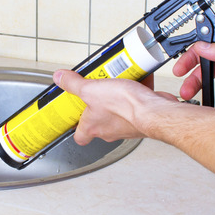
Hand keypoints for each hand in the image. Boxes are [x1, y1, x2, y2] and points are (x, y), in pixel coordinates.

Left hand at [53, 70, 179, 144]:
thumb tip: (59, 78)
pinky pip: (137, 107)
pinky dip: (137, 94)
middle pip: (100, 121)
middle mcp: (110, 130)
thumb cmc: (125, 107)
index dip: (76, 127)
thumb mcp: (91, 89)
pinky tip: (136, 81)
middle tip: (98, 90)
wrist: (154, 111)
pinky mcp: (142, 120)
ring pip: (119, 113)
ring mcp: (127, 126)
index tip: (75, 116)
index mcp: (93, 127)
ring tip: (117, 82)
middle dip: (100, 105)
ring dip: (119, 99)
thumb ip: (74, 84)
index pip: (80, 136)